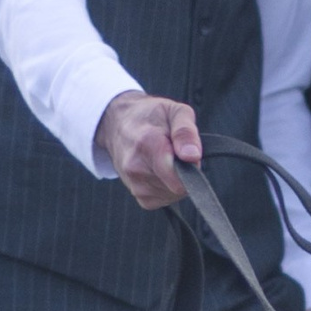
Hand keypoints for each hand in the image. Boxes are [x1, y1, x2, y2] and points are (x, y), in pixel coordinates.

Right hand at [96, 90, 200, 209]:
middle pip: (180, 186)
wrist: (118, 125)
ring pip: (175, 194)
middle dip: (186, 172)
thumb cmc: (152, 116)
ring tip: (166, 160)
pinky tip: (161, 172)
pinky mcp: (140, 198)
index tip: (188, 153)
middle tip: (176, 153)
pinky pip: (167, 199)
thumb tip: (193, 156)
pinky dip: (170, 188)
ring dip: (178, 180)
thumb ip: (185, 132)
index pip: (176, 175)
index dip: (192, 166)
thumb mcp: (175, 111)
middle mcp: (136, 168)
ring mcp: (135, 185)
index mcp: (147, 144)